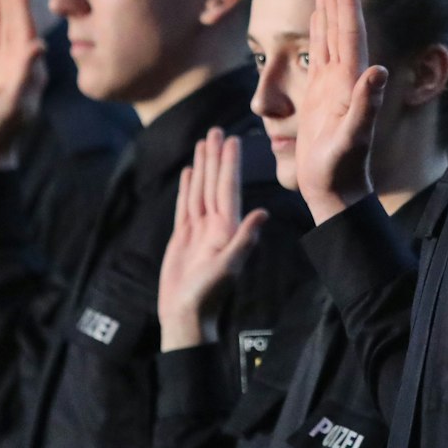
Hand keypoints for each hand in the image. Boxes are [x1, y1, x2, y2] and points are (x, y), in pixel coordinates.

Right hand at [158, 128, 268, 349]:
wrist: (187, 317)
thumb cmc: (207, 296)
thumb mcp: (227, 267)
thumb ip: (244, 239)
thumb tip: (263, 212)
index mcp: (227, 228)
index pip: (228, 189)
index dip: (230, 164)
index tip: (232, 140)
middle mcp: (215, 225)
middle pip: (215, 184)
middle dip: (216, 157)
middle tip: (216, 130)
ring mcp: (199, 230)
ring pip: (200, 190)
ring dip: (202, 167)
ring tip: (203, 143)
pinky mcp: (183, 238)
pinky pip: (185, 206)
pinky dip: (187, 188)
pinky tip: (188, 173)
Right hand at [296, 0, 388, 222]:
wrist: (335, 192)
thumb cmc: (341, 171)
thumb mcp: (352, 139)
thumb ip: (365, 105)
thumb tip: (378, 72)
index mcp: (350, 84)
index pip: (349, 36)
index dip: (346, 5)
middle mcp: (344, 79)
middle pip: (339, 27)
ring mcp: (332, 86)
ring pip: (328, 37)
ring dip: (326, 8)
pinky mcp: (319, 97)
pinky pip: (317, 56)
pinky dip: (316, 34)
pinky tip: (316, 20)